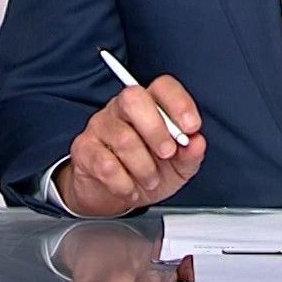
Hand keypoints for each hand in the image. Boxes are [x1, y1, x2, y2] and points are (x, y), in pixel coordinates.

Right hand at [56, 77, 205, 217]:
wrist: (112, 194)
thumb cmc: (146, 171)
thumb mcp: (177, 167)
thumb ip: (190, 155)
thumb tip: (197, 143)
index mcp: (149, 105)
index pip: (162, 86)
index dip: (179, 104)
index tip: (191, 128)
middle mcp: (122, 108)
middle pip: (134, 99)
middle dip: (156, 130)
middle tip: (167, 154)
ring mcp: (100, 125)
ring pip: (123, 138)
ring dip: (144, 168)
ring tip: (150, 180)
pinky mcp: (84, 148)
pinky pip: (105, 164)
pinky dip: (124, 184)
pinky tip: (130, 188)